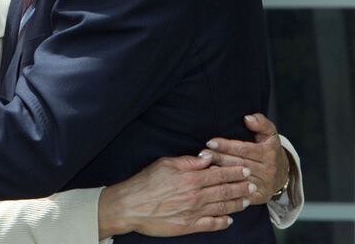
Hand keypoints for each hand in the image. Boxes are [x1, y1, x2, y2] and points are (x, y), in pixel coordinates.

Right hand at [98, 155, 252, 238]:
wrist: (131, 206)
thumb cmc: (145, 182)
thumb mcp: (166, 163)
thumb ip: (189, 161)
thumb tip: (207, 157)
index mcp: (192, 178)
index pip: (220, 174)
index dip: (234, 172)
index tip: (245, 170)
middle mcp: (197, 196)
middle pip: (225, 191)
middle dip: (241, 187)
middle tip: (253, 185)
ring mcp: (194, 213)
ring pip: (222, 208)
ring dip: (236, 203)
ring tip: (246, 200)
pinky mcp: (189, 226)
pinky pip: (211, 225)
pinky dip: (222, 222)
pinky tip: (229, 220)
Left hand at [201, 113, 289, 204]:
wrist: (282, 175)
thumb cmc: (270, 150)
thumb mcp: (270, 133)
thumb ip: (260, 123)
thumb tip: (247, 118)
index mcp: (269, 154)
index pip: (244, 149)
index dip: (227, 145)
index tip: (211, 142)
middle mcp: (268, 170)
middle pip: (239, 164)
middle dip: (219, 158)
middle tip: (203, 154)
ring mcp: (263, 185)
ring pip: (238, 179)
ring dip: (220, 173)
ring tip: (204, 166)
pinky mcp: (259, 197)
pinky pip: (241, 194)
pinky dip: (227, 188)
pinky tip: (215, 183)